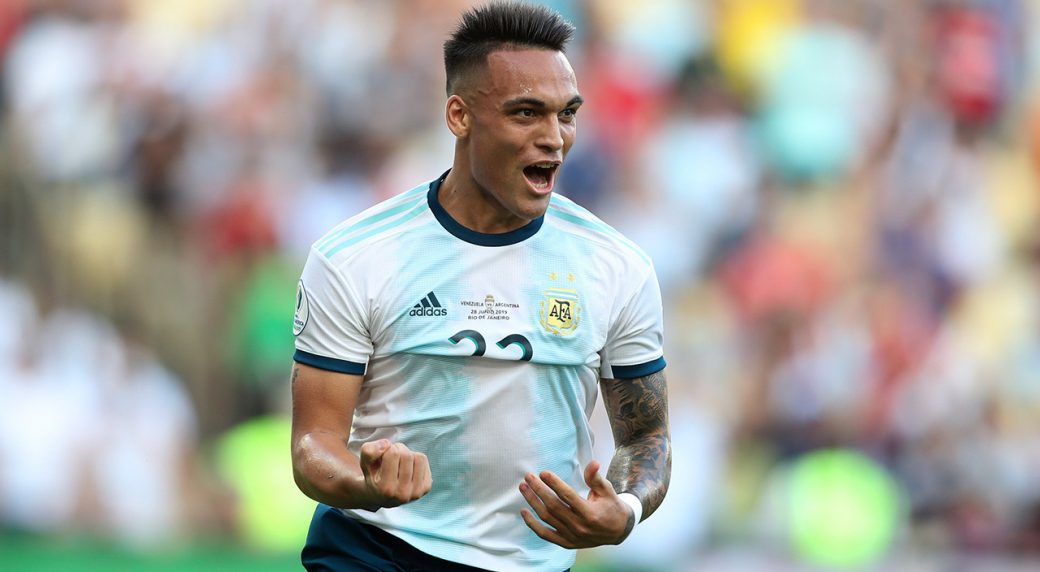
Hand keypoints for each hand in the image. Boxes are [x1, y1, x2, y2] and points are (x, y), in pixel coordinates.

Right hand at [359, 439, 431, 509]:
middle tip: (392, 458)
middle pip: (407, 455)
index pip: (393, 453)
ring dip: (409, 455)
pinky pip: (425, 462)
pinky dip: (417, 460)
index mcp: (386, 489)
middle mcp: (403, 494)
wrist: (382, 496)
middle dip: (398, 451)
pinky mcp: (426, 488)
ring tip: (400, 463)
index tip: (383, 457)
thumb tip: (387, 444)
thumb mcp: (364, 463)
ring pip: (419, 457)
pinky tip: (408, 468)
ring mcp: (416, 492)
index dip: (388, 449)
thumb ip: (369, 450)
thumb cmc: (373, 476)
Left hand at [518, 460, 634, 547]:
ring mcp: (571, 536)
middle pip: (553, 506)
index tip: (543, 473)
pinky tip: (524, 512)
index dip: (555, 484)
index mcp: (590, 513)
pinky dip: (532, 524)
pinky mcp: (566, 543)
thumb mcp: (607, 491)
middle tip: (528, 477)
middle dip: (539, 490)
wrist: (618, 532)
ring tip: (523, 488)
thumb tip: (593, 463)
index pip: (568, 496)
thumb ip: (596, 478)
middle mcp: (579, 526)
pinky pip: (545, 535)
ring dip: (533, 502)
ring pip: (547, 518)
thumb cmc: (611, 507)